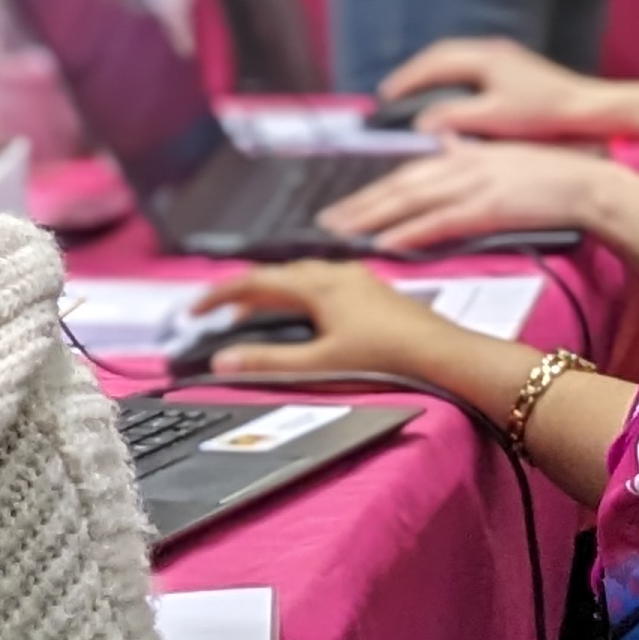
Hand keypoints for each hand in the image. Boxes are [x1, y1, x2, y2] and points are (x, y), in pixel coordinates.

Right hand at [183, 261, 464, 385]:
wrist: (444, 356)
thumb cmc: (387, 359)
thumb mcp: (320, 365)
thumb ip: (269, 363)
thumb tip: (223, 361)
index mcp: (318, 285)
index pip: (255, 282)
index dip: (219, 295)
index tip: (193, 310)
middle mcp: (336, 274)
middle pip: (277, 275)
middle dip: (243, 293)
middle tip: (217, 313)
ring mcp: (358, 280)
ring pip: (302, 277)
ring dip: (272, 292)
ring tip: (254, 313)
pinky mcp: (374, 292)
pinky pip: (323, 283)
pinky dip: (299, 295)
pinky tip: (306, 313)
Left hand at [321, 143, 638, 284]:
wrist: (592, 183)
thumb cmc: (556, 172)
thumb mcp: (507, 152)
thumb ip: (472, 148)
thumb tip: (445, 138)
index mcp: (467, 154)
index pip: (410, 172)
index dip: (375, 189)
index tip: (346, 204)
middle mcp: (463, 164)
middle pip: (400, 185)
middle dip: (360, 204)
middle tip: (325, 222)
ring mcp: (474, 184)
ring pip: (411, 201)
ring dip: (373, 219)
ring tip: (342, 235)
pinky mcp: (487, 206)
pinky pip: (439, 222)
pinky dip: (409, 232)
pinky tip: (386, 245)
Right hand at [382, 37, 638, 142]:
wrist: (587, 108)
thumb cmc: (543, 113)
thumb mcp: (495, 118)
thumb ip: (455, 117)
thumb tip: (421, 122)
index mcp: (484, 56)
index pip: (434, 61)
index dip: (407, 78)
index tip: (385, 96)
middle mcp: (491, 49)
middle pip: (441, 54)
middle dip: (414, 72)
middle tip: (392, 93)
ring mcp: (504, 56)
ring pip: (456, 58)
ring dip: (432, 73)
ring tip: (413, 94)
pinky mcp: (513, 68)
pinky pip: (469, 66)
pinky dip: (450, 78)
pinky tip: (447, 96)